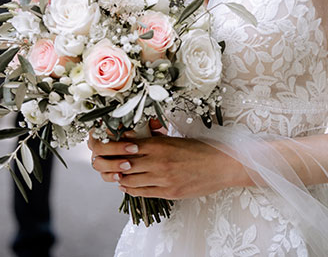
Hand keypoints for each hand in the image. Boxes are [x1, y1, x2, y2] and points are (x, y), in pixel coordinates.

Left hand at [88, 132, 245, 198]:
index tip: (106, 146)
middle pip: (122, 164)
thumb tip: (132, 135)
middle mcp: (158, 162)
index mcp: (159, 144)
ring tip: (116, 174)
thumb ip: (154, 138)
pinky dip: (130, 189)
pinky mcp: (168, 193)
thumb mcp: (175, 138)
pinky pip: (141, 193)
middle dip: (111, 164)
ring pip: (128, 181)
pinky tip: (127, 185)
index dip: (112, 147)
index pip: (125, 146)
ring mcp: (162, 179)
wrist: (222, 166)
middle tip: (105, 162)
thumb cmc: (200, 149)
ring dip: (120, 178)